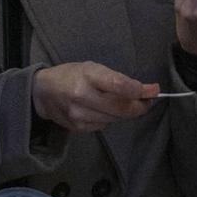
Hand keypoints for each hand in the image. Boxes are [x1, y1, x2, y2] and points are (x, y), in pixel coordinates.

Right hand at [32, 61, 157, 131]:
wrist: (43, 92)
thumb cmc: (72, 75)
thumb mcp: (92, 68)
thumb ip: (116, 79)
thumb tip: (145, 91)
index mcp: (87, 75)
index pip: (119, 85)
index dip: (139, 90)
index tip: (153, 90)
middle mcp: (82, 95)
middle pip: (121, 107)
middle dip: (140, 105)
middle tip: (147, 100)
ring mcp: (79, 114)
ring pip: (115, 118)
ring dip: (125, 112)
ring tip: (124, 103)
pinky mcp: (78, 127)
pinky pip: (104, 125)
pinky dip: (110, 118)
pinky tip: (103, 110)